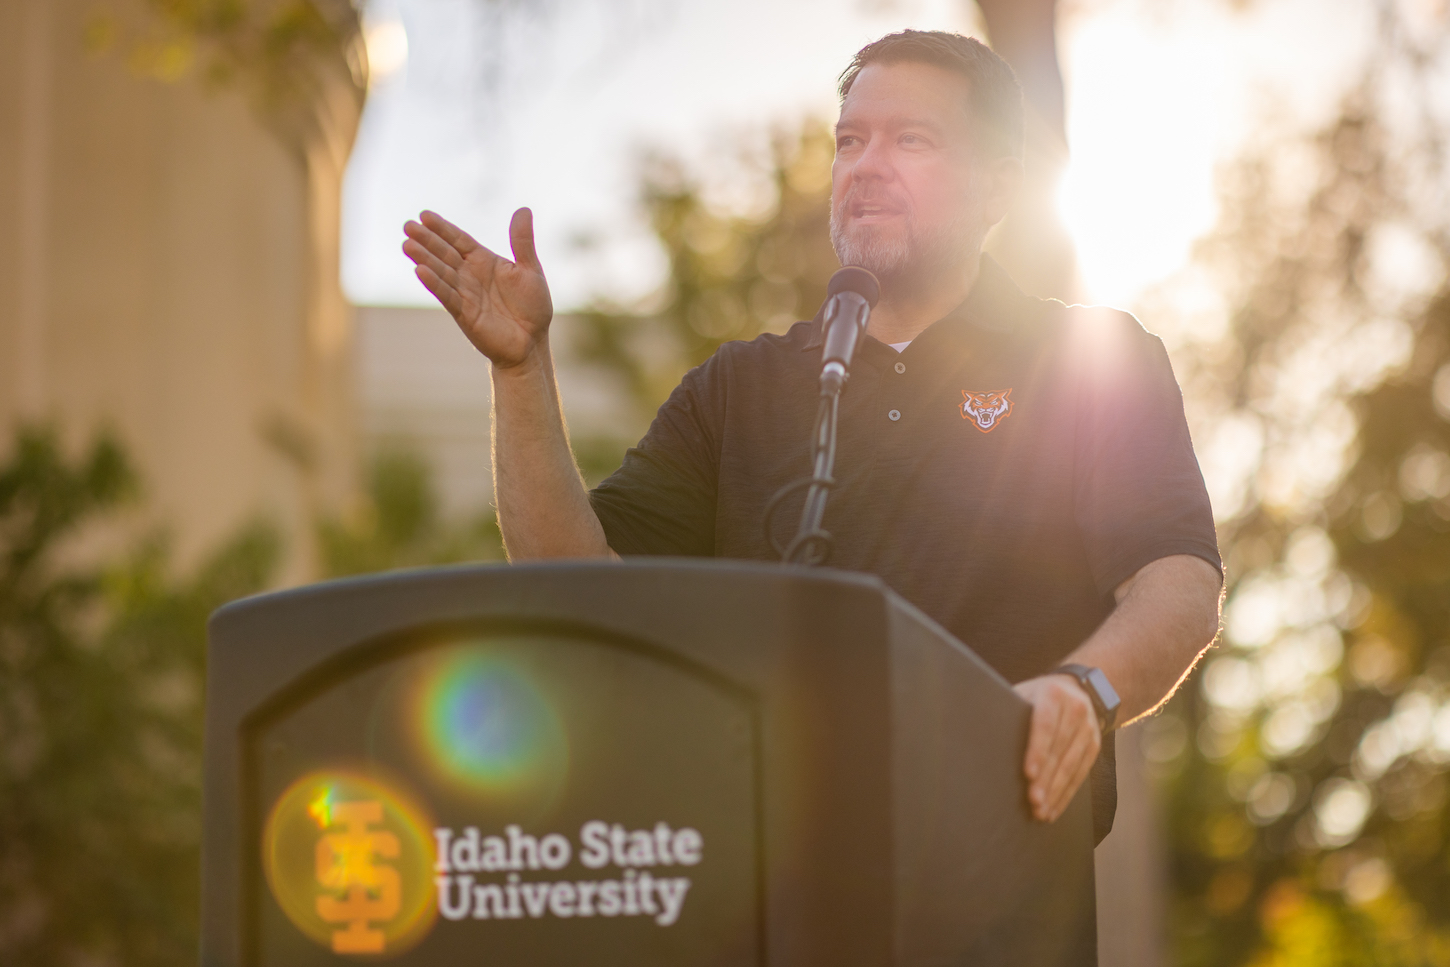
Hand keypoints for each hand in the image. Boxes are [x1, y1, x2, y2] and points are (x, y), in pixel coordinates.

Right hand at [402, 208, 552, 368]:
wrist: (532, 342)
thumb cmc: (532, 307)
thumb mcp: (530, 269)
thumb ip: (522, 241)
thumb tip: (523, 209)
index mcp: (484, 261)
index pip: (459, 240)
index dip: (442, 228)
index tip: (424, 215)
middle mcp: (470, 275)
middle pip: (445, 253)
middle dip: (427, 240)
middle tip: (407, 225)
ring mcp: (465, 294)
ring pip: (441, 272)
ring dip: (425, 259)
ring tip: (407, 244)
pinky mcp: (464, 313)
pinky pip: (447, 295)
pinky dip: (434, 283)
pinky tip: (419, 270)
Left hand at [1013, 675, 1101, 822]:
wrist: (1075, 688)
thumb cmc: (1036, 696)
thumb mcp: (1024, 693)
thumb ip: (1010, 711)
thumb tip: (981, 736)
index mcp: (1054, 695)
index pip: (1046, 725)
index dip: (1037, 750)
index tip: (1028, 773)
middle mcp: (1076, 710)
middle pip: (1059, 750)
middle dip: (1046, 778)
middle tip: (1033, 801)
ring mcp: (1088, 729)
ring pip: (1072, 765)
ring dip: (1056, 791)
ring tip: (1041, 811)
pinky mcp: (1094, 746)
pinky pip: (1081, 773)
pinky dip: (1066, 793)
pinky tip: (1054, 808)